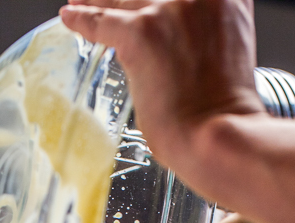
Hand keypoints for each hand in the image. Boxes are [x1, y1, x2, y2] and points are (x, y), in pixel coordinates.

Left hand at [60, 0, 264, 165]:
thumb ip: (196, 37)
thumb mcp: (223, 55)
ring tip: (80, 0)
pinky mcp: (141, 33)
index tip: (148, 0)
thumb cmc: (223, 113)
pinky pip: (101, 20)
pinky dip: (82, 19)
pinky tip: (71, 16)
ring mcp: (169, 10)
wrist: (220, 137)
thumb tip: (165, 43)